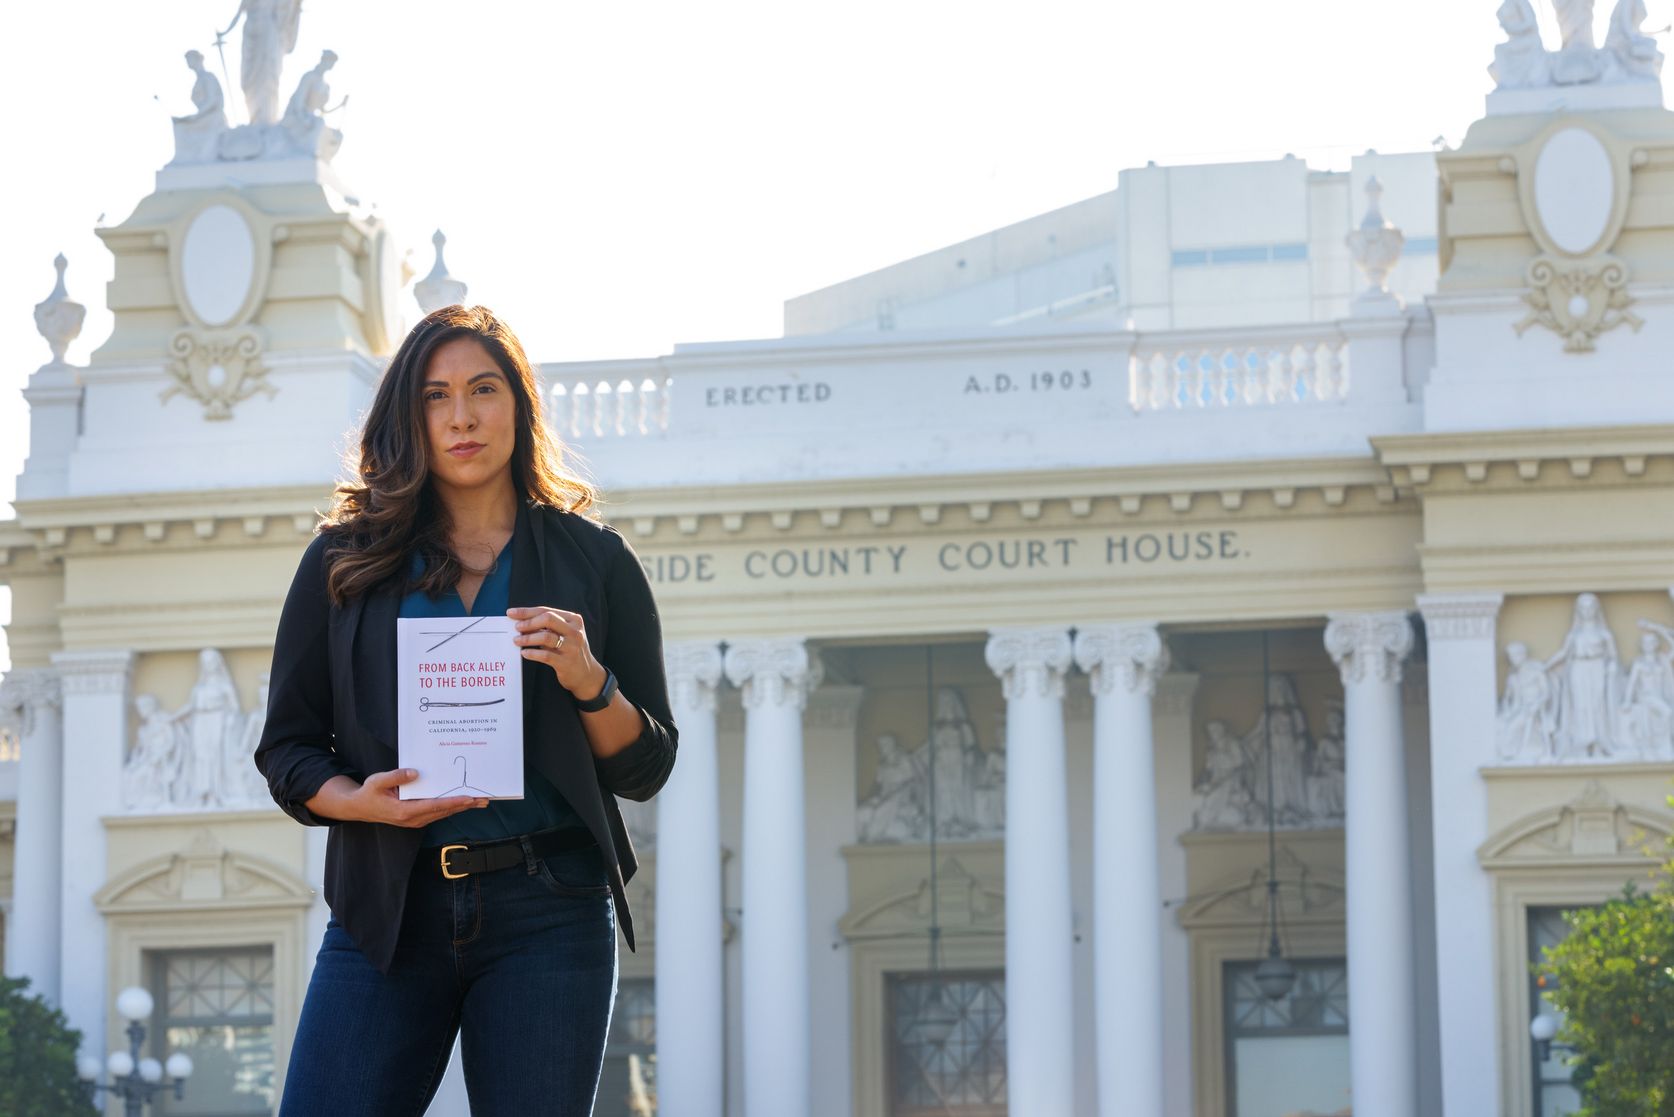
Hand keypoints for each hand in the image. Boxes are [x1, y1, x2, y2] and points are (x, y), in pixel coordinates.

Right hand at [350, 769, 487, 827]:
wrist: (360, 808)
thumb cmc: (369, 793)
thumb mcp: (378, 781)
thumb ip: (396, 777)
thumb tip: (414, 772)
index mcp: (404, 811)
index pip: (434, 806)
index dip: (453, 802)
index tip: (469, 799)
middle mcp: (413, 819)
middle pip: (444, 811)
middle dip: (465, 805)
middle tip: (484, 799)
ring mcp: (416, 821)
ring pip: (443, 814)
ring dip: (461, 807)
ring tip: (479, 802)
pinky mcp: (417, 818)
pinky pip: (438, 813)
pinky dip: (452, 807)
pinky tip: (463, 802)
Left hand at [507, 605, 607, 700]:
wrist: (586, 674)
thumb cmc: (570, 650)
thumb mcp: (565, 634)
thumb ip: (549, 627)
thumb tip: (522, 622)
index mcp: (573, 620)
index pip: (547, 610)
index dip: (527, 611)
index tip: (511, 613)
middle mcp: (575, 631)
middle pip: (548, 619)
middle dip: (529, 622)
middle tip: (516, 627)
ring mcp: (572, 647)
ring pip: (546, 637)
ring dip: (528, 638)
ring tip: (517, 640)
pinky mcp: (566, 662)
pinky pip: (545, 655)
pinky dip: (532, 653)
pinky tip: (524, 653)